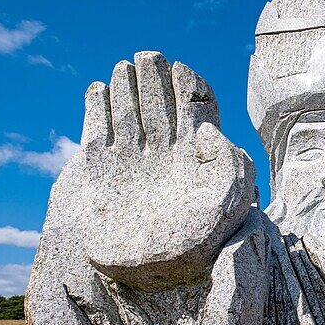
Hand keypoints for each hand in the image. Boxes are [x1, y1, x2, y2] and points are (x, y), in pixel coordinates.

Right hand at [75, 52, 254, 290]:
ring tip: (126, 64)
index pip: (194, 114)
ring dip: (127, 89)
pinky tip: (97, 87)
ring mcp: (130, 163)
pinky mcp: (98, 171)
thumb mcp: (227, 201)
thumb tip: (206, 128)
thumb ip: (229, 162)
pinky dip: (95, 108)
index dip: (188, 89)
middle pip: (160, 108)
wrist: (144, 270)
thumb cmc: (193, 241)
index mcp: (195, 162)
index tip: (182, 66)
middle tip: (149, 54)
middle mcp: (163, 159)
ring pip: (129, 114)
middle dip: (156, 80)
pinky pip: (97, 132)